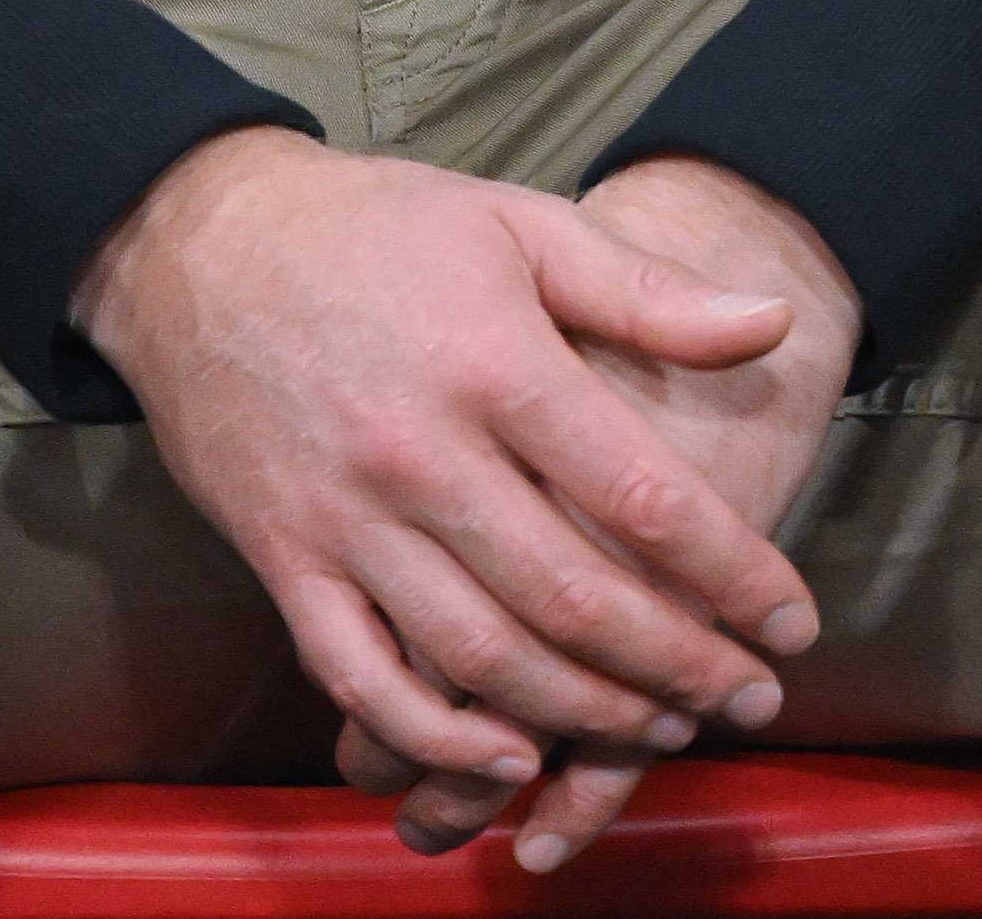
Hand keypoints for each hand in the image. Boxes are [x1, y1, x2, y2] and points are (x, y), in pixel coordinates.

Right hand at [339, 159, 862, 869]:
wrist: (190, 242)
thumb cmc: (370, 231)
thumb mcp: (514, 224)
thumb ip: (645, 289)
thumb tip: (773, 321)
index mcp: (491, 361)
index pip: (640, 494)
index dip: (733, 574)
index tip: (792, 623)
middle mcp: (420, 450)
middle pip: (574, 597)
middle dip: (680, 667)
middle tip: (747, 700)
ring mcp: (344, 513)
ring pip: (481, 656)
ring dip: (584, 713)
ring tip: (658, 727)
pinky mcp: (281, 555)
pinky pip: (361, 676)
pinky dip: (435, 738)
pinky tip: (509, 757)